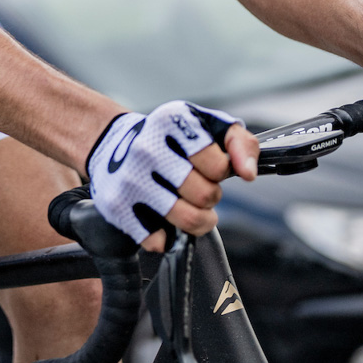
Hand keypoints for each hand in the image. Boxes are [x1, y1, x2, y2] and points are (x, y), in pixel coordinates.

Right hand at [86, 102, 260, 249]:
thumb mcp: (207, 125)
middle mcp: (147, 148)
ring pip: (188, 220)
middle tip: (199, 188)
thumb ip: (240, 142)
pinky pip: (160, 240)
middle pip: (206, 195)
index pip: (219, 167)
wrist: (114, 144)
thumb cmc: (170, 139)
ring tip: (193, 209)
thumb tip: (249, 173)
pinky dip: (168, 236)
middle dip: (210, 196)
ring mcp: (131, 179)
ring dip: (199, 220)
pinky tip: (163, 218)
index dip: (220, 171)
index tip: (210, 166)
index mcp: (171, 122)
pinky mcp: (118, 206)